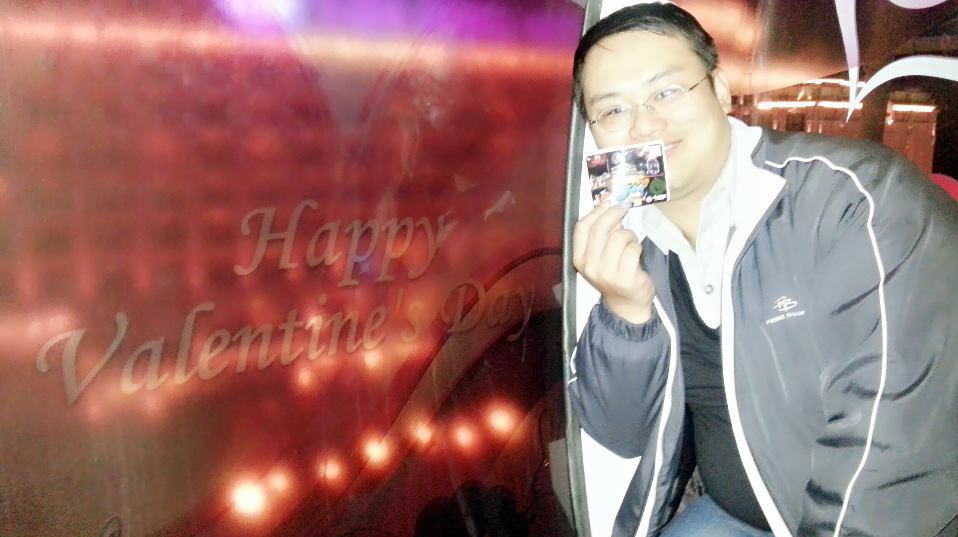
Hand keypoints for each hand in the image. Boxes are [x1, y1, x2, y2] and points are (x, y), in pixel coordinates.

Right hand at [572, 203, 655, 323]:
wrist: (626, 304)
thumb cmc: (613, 274)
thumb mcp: (599, 255)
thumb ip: (599, 234)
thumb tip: (606, 205)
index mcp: (578, 258)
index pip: (582, 228)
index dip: (595, 212)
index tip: (607, 203)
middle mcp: (589, 266)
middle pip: (600, 229)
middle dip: (614, 214)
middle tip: (623, 209)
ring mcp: (607, 273)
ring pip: (619, 237)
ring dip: (628, 235)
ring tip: (630, 242)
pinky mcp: (625, 277)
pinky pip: (633, 249)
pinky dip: (637, 247)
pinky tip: (636, 254)